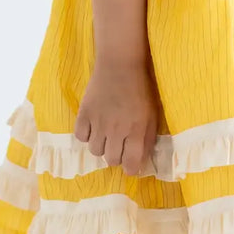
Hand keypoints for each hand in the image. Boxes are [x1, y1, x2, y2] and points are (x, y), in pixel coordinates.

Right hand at [73, 61, 159, 177]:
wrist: (120, 65)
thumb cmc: (140, 89)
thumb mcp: (152, 114)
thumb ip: (147, 138)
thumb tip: (141, 160)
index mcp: (136, 131)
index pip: (130, 164)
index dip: (131, 169)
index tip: (131, 165)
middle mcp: (116, 131)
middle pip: (111, 160)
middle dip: (116, 156)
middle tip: (119, 145)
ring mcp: (98, 123)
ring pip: (95, 151)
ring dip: (101, 146)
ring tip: (106, 134)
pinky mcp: (84, 114)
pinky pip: (80, 137)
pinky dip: (86, 135)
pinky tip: (93, 126)